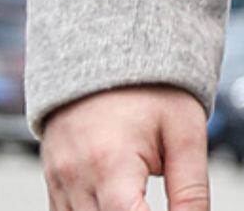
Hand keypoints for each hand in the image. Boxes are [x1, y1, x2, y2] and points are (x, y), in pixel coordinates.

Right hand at [40, 82, 210, 210]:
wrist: (108, 47)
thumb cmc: (151, 87)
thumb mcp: (184, 132)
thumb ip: (191, 190)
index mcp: (110, 165)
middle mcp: (76, 178)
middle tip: (153, 196)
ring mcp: (58, 181)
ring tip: (137, 192)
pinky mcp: (52, 182)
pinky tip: (118, 201)